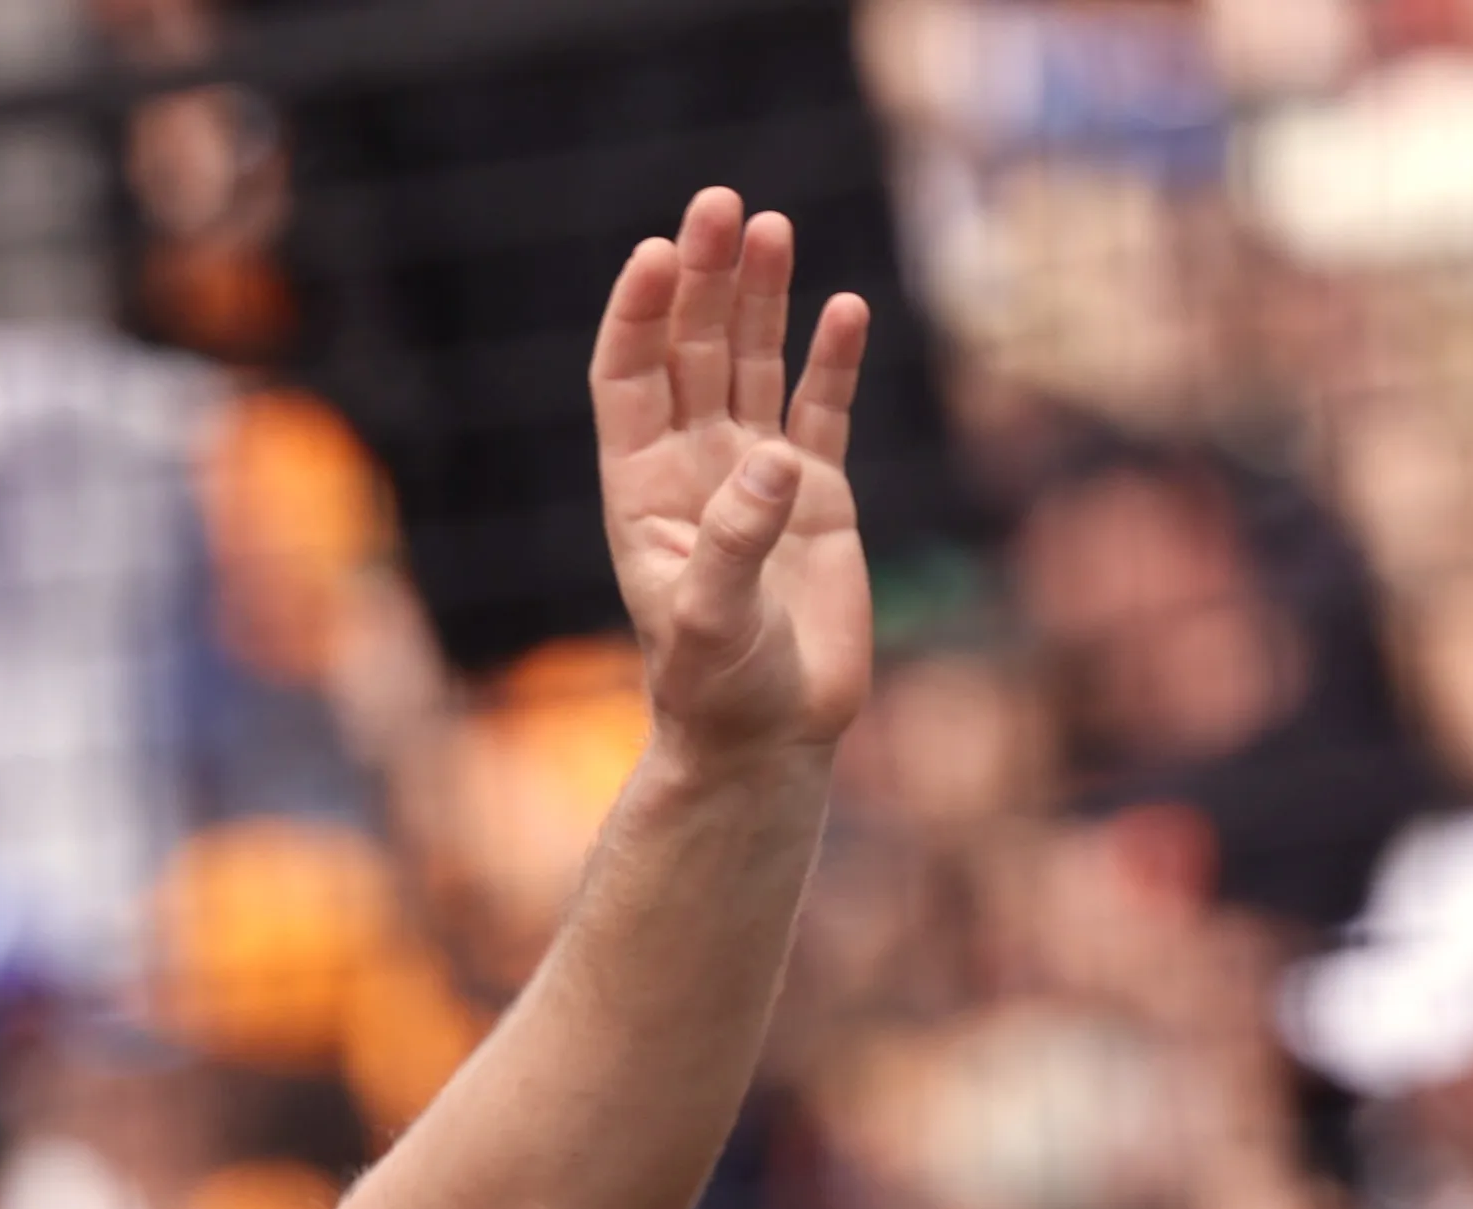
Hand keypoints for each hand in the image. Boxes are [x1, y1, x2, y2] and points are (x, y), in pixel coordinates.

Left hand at [589, 188, 872, 766]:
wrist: (767, 739)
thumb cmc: (718, 692)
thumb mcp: (712, 623)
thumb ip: (735, 543)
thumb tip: (772, 460)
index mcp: (643, 494)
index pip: (630, 381)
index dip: (641, 316)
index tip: (658, 251)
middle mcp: (693, 473)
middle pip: (693, 353)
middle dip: (704, 280)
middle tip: (721, 205)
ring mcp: (754, 479)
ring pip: (754, 367)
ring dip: (761, 299)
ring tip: (772, 226)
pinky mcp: (816, 498)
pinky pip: (822, 410)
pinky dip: (831, 360)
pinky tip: (843, 308)